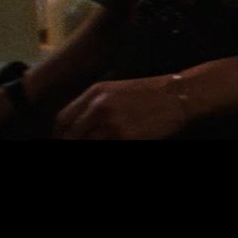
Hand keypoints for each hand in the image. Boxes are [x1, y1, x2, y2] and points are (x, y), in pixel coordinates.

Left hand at [53, 77, 191, 139]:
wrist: (178, 94)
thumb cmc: (149, 93)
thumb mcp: (116, 90)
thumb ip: (94, 105)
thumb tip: (77, 127)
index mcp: (94, 93)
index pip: (63, 119)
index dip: (59, 135)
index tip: (62, 140)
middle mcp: (99, 107)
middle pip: (71, 135)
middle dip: (70, 143)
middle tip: (75, 146)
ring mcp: (111, 123)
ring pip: (86, 143)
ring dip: (87, 145)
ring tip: (100, 142)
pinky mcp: (125, 137)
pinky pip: (105, 147)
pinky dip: (104, 146)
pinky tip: (113, 142)